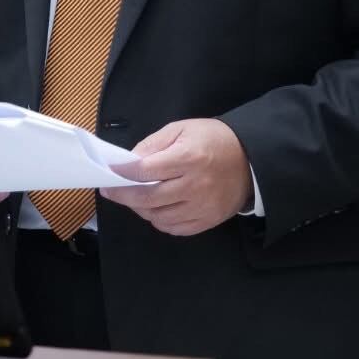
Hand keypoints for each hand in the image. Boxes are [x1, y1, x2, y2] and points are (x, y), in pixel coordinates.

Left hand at [100, 118, 250, 236]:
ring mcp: (202, 206)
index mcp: (188, 158)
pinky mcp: (208, 220)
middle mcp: (195, 186)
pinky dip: (160, 221)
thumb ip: (153, 144)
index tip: (108, 174)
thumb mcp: (181, 129)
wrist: (251, 158)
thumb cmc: (213, 140)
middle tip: (111, 192)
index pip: (145, 171)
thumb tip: (128, 162)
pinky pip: (175, 228)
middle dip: (124, 196)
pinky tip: (157, 209)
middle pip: (148, 198)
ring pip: (158, 217)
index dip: (122, 174)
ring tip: (136, 198)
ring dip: (141, 209)